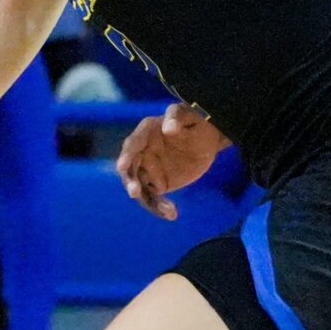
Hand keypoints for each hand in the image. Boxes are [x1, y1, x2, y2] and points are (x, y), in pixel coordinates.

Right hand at [115, 102, 228, 219]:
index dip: (126, 155)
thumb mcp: (190, 115)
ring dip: (148, 201)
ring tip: (167, 210)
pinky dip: (159, 208)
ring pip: (140, 188)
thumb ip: (176, 117)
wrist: (208, 140)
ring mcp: (147, 170)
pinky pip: (153, 198)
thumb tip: (168, 129)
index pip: (132, 144)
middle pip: (130, 169)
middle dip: (130, 182)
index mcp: (146, 133)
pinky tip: (172, 214)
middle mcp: (141, 152)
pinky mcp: (156, 184)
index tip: (122, 166)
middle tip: (135, 192)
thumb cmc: (197, 122)